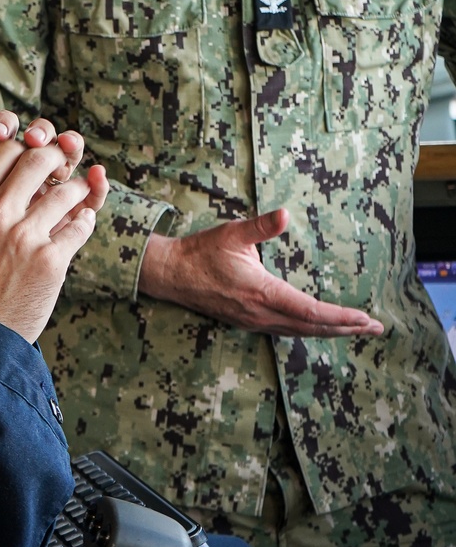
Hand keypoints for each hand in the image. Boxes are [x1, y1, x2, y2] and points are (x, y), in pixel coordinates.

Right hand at [0, 112, 108, 341]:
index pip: (5, 149)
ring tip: (78, 191)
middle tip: (62, 165)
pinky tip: (82, 220)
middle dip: (56, 158)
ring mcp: (25, 236)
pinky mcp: (50, 261)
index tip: (31, 156)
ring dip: (77, 188)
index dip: (24, 147)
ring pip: (66, 190)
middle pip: (39, 160)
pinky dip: (85, 220)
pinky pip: (79, 226)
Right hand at [138, 208, 382, 337]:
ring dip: (331, 331)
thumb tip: (284, 214)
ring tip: (356, 330)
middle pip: (312, 327)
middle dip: (347, 329)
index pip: (311, 311)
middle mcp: (261, 313)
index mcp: (262, 293)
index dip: (340, 317)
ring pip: (301, 332)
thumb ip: (261, 226)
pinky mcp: (248, 322)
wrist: (171, 275)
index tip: (364, 318)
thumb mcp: (232, 233)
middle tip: (376, 328)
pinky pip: (287, 331)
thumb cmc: (201, 252)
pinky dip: (310, 330)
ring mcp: (254, 321)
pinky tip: (320, 327)